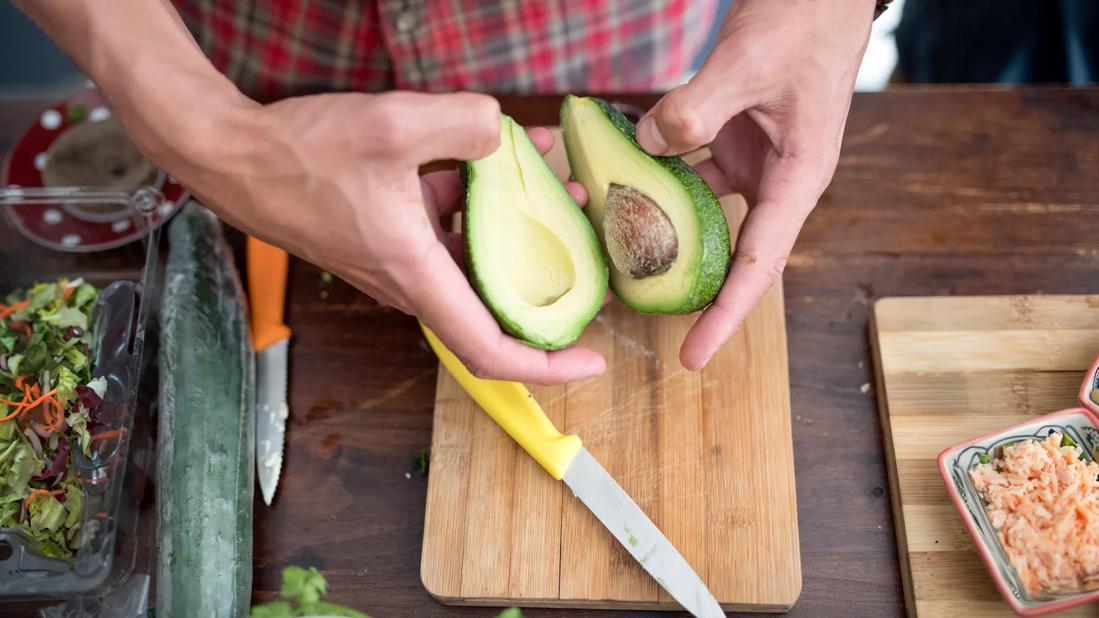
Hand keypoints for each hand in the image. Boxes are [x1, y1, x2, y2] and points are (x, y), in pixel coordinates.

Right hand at [177, 92, 604, 383]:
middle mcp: (412, 278)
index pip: (490, 348)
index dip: (548, 366)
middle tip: (595, 252)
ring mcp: (402, 257)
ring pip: (478, 258)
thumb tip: (502, 133)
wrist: (234, 156)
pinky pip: (452, 227)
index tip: (594, 361)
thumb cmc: (298, 156)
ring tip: (558, 187)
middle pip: (495, 303)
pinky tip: (503, 153)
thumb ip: (462, 124)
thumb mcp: (390, 126)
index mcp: (416, 274)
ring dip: (521, 229)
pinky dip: (483, 201)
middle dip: (551, 281)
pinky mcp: (393, 231)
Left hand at [637, 0, 872, 368]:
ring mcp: (752, 162)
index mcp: (798, 179)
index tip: (693, 356)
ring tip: (612, 250)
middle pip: (728, 253)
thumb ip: (697, 106)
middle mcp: (776, 181)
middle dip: (686, 285)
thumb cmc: (804, 23)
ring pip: (701, 213)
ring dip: (660, 228)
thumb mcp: (749, 63)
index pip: (759, 265)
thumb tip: (646, 145)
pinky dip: (655, 175)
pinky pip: (687, 170)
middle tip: (633, 310)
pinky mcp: (732, 140)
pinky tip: (617, 174)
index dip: (726, 315)